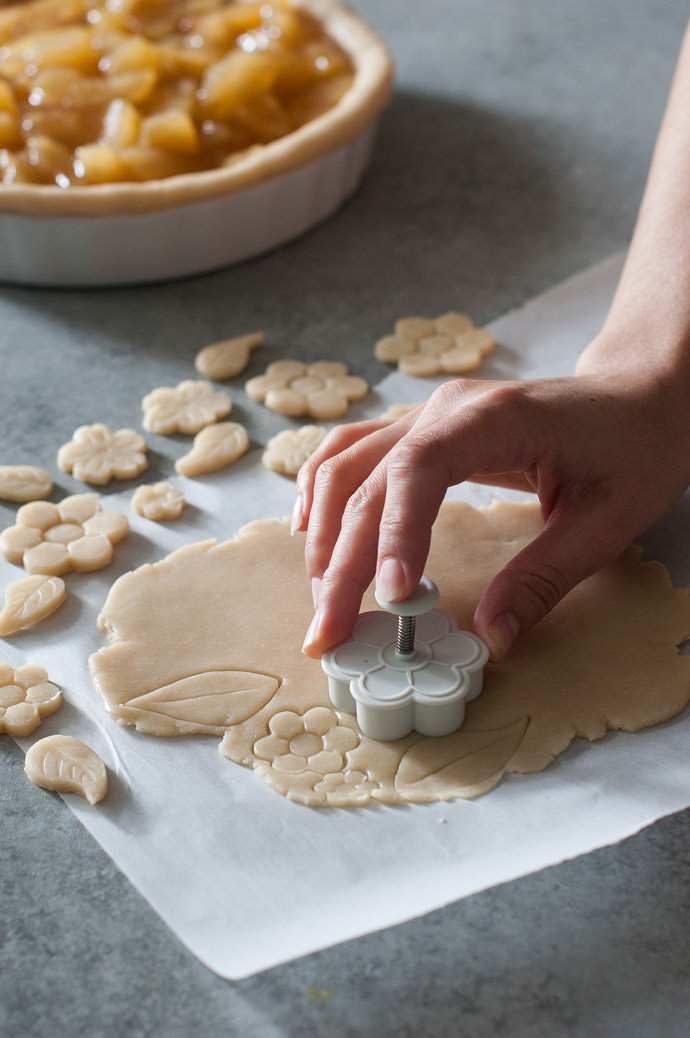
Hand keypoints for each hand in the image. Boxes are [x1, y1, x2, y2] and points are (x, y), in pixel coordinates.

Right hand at [294, 370, 689, 659]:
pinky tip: (310, 530)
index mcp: (494, 418)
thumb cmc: (633, 447)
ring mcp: (426, 414)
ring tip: (321, 600)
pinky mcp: (421, 429)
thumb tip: (492, 640)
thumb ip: (544, 578)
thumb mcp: (606, 521)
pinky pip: (352, 452)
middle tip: (329, 632)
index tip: (392, 600)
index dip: (396, 533)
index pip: (420, 470)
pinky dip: (322, 491)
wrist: (637, 396)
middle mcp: (445, 409)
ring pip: (345, 466)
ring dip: (325, 535)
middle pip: (368, 480)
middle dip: (342, 562)